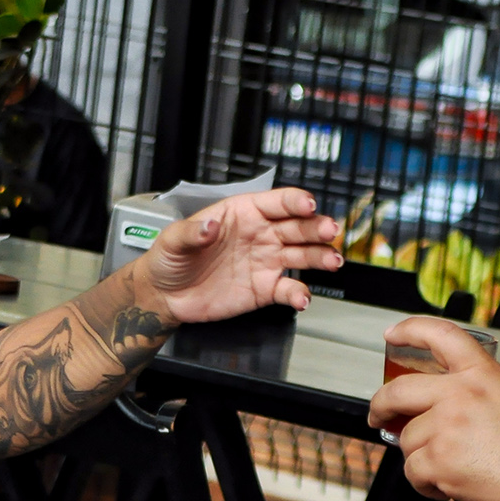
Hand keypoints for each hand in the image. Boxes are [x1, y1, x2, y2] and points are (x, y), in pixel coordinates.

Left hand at [132, 188, 340, 324]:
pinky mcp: (265, 288)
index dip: (294, 202)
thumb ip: (192, 232)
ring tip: (333, 261)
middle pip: (297, 226)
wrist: (166, 295)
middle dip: (316, 227)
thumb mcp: (173, 240)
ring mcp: (266, 261)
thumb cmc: (170, 259)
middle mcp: (261, 234)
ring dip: (320, 256)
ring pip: (302, 255)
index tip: (308, 205)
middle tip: (330, 231)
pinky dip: (298, 294)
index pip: (276, 203)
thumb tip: (210, 226)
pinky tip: (303, 298)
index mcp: (243, 213)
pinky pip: (288, 290)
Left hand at [368, 317, 499, 500]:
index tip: (394, 334)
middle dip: (381, 406)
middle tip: (380, 416)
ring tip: (453, 467)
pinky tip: (450, 484)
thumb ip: (469, 393)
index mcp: (481, 373)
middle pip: (397, 390)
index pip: (439, 334)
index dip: (411, 330)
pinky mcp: (439, 460)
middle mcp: (460, 394)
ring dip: (421, 457)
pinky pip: (412, 471)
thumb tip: (429, 408)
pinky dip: (426, 483)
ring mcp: (446, 426)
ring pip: (407, 440)